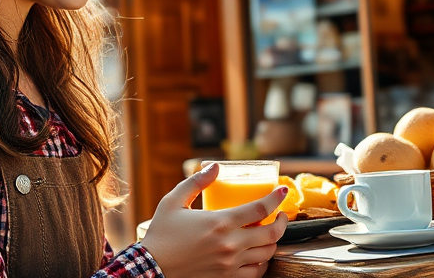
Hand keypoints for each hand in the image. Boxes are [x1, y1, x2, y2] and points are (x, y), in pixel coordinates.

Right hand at [140, 163, 288, 277]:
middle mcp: (229, 244)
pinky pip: (256, 273)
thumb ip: (196, 182)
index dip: (276, 198)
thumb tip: (215, 167)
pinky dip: (262, 263)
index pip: (260, 209)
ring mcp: (230, 264)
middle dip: (282, 222)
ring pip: (267, 254)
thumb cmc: (161, 235)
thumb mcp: (174, 202)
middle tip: (281, 215)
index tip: (282, 191)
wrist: (151, 269)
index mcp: (220, 222)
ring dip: (273, 242)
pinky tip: (259, 255)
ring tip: (269, 233)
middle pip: (271, 233)